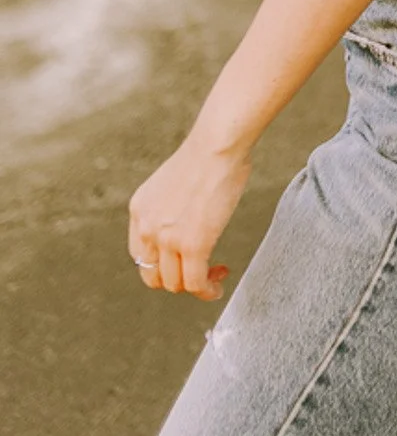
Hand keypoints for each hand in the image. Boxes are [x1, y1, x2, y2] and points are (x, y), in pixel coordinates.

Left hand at [127, 136, 251, 299]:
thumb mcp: (173, 183)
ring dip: (195, 286)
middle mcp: (147, 227)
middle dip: (176, 279)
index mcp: (139, 210)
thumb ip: (171, 207)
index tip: (185, 259)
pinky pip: (196, 283)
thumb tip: (189, 221)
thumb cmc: (208, 155)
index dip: (163, 264)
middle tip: (201, 270)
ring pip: (174, 284)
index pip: (141, 255)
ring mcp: (167, 238)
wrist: (218, 144)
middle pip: (152, 276)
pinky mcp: (193, 245)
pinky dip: (207, 291)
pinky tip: (218, 286)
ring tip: (216, 276)